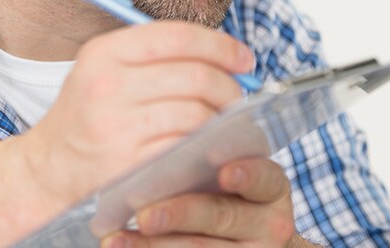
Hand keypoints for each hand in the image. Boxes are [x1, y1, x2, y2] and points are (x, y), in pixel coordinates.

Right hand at [23, 21, 254, 205]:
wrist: (47, 169)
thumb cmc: (89, 116)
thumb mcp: (105, 69)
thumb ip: (156, 55)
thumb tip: (224, 54)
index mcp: (105, 52)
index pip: (178, 36)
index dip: (221, 45)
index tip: (244, 59)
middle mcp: (108, 84)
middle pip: (195, 75)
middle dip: (230, 85)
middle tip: (239, 96)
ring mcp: (117, 126)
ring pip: (197, 112)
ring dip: (224, 119)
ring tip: (227, 122)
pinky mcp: (128, 164)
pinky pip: (186, 147)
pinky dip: (208, 145)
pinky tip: (211, 145)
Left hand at [102, 157, 295, 246]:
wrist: (250, 241)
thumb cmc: (231, 194)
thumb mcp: (237, 177)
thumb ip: (212, 162)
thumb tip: (163, 151)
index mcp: (272, 188)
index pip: (263, 178)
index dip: (246, 174)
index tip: (223, 171)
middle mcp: (269, 225)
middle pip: (222, 217)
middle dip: (181, 215)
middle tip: (145, 214)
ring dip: (154, 245)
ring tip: (118, 238)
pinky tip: (123, 246)